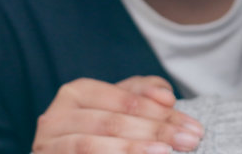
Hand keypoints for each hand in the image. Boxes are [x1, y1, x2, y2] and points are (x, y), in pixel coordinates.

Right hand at [33, 76, 205, 153]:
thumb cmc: (102, 134)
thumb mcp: (122, 109)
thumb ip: (143, 95)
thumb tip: (166, 95)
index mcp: (77, 93)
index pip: (125, 99)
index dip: (161, 112)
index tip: (192, 126)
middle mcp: (56, 116)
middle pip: (112, 121)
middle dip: (156, 131)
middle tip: (189, 141)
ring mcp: (48, 144)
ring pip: (92, 144)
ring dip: (134, 148)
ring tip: (166, 152)